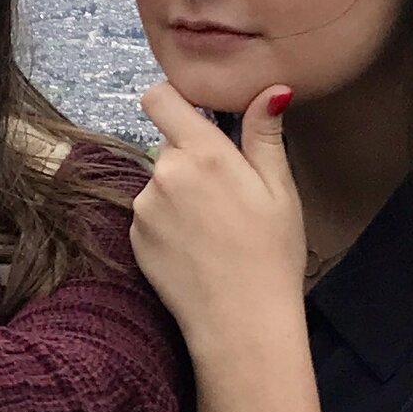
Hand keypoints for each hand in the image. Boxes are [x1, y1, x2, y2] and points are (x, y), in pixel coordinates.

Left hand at [129, 81, 306, 350]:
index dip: (173, 99)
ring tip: (214, 228)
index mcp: (202, 154)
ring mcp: (143, 207)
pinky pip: (149, 214)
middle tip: (227, 193)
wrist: (240, 322)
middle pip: (168, 145)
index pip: (160, 98)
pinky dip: (167, 222)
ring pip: (159, 182)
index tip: (193, 113)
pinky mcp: (133, 237)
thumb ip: (264, 134)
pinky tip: (196, 248)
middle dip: (191, 158)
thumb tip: (271, 89)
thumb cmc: (270, 255)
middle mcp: (163, 174)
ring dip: (179, 193)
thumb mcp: (279, 190)